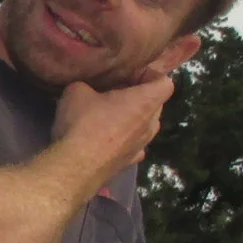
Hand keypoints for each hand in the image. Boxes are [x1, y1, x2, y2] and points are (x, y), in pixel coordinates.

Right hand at [52, 66, 175, 180]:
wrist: (76, 166)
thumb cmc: (83, 123)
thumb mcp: (77, 90)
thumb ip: (88, 84)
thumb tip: (87, 88)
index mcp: (145, 102)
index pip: (165, 83)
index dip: (151, 76)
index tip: (130, 76)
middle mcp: (150, 124)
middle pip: (156, 104)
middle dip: (139, 95)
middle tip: (115, 92)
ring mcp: (143, 145)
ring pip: (146, 125)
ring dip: (133, 118)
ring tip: (109, 116)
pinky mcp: (130, 162)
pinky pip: (135, 144)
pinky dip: (126, 139)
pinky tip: (108, 139)